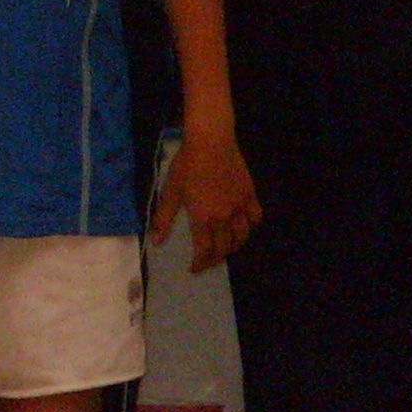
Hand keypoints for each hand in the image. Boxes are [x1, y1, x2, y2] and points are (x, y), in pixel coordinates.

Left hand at [149, 125, 259, 271]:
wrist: (211, 142)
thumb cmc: (187, 165)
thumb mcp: (170, 191)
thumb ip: (163, 218)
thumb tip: (156, 241)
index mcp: (203, 218)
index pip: (204, 250)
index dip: (200, 263)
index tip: (194, 269)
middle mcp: (225, 217)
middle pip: (225, 247)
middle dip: (216, 258)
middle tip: (208, 260)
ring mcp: (240, 206)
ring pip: (243, 236)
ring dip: (234, 246)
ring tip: (226, 248)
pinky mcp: (250, 194)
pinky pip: (255, 217)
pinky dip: (251, 226)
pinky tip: (243, 226)